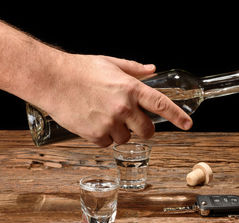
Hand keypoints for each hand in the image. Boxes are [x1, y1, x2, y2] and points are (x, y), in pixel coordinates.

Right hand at [37, 54, 192, 146]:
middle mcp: (123, 107)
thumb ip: (135, 69)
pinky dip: (102, 137)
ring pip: (126, 139)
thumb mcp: (110, 63)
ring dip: (119, 132)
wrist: (50, 79)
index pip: (161, 104)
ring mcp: (109, 122)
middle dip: (144, 129)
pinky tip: (92, 122)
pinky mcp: (94, 134)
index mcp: (130, 88)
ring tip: (103, 116)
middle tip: (133, 122)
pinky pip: (107, 143)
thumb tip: (153, 70)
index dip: (177, 116)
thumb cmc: (79, 69)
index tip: (188, 124)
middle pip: (147, 131)